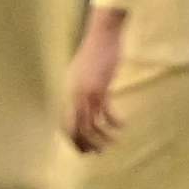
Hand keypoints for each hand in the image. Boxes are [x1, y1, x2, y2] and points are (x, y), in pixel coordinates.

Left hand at [63, 10, 124, 150]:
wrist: (103, 35)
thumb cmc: (95, 51)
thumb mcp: (83, 73)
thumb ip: (82, 87)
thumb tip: (86, 101)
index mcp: (69, 93)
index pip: (66, 124)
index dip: (73, 139)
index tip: (83, 150)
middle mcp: (74, 96)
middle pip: (76, 128)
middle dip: (86, 144)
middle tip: (97, 153)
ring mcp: (86, 92)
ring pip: (91, 124)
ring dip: (102, 137)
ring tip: (113, 143)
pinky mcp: (100, 88)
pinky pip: (106, 112)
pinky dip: (114, 121)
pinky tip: (122, 125)